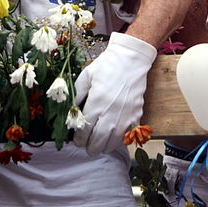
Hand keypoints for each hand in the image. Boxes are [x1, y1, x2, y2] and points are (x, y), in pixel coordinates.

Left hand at [73, 32, 155, 155]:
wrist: (130, 60)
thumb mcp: (86, 76)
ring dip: (103, 147)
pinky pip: (126, 138)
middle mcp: (110, 114)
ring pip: (112, 144)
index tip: (76, 141)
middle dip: (89, 147)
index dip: (79, 139)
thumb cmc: (106, 66)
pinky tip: (112, 139)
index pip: (84, 130)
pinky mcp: (136, 117)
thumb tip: (72, 109)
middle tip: (85, 146)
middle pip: (97, 142)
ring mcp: (125, 117)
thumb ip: (77, 94)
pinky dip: (118, 142)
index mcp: (96, 103)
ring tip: (97, 145)